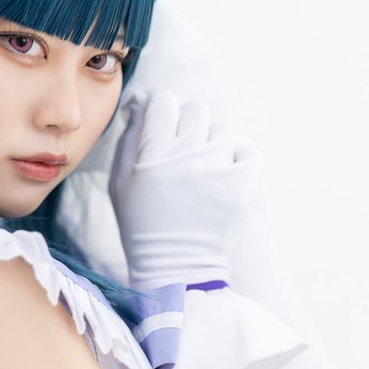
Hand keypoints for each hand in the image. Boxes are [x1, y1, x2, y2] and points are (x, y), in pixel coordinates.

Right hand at [108, 88, 259, 290]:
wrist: (177, 266)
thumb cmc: (142, 223)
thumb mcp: (120, 182)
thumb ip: (129, 137)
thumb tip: (142, 104)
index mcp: (153, 153)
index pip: (164, 102)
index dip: (161, 111)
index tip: (161, 127)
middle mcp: (187, 156)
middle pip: (196, 110)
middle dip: (187, 126)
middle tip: (182, 153)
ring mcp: (219, 169)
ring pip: (221, 129)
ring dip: (211, 144)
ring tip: (202, 171)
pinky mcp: (243, 184)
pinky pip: (248, 149)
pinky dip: (238, 156)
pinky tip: (224, 173)